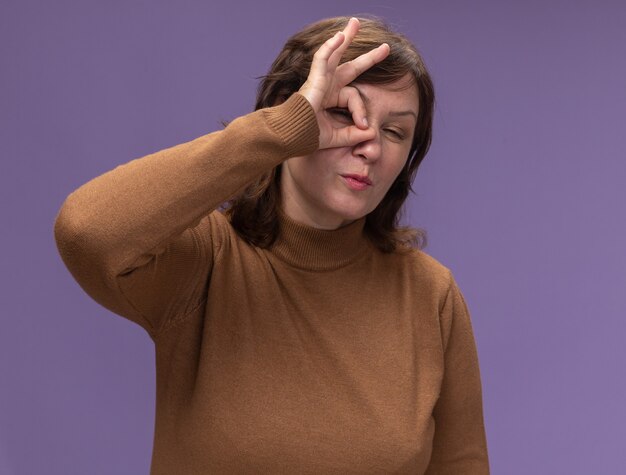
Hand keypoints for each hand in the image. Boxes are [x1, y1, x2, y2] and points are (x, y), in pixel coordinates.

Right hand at [298, 17, 389, 149]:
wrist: (292, 136)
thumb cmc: (308, 136)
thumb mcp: (337, 136)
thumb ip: (354, 134)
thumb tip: (371, 132)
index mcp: (331, 97)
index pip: (354, 98)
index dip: (361, 111)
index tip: (364, 126)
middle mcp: (327, 86)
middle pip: (350, 66)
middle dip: (367, 57)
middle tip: (385, 47)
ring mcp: (319, 80)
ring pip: (335, 54)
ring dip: (346, 38)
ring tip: (355, 24)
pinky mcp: (313, 79)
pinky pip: (322, 58)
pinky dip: (330, 47)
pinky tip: (340, 36)